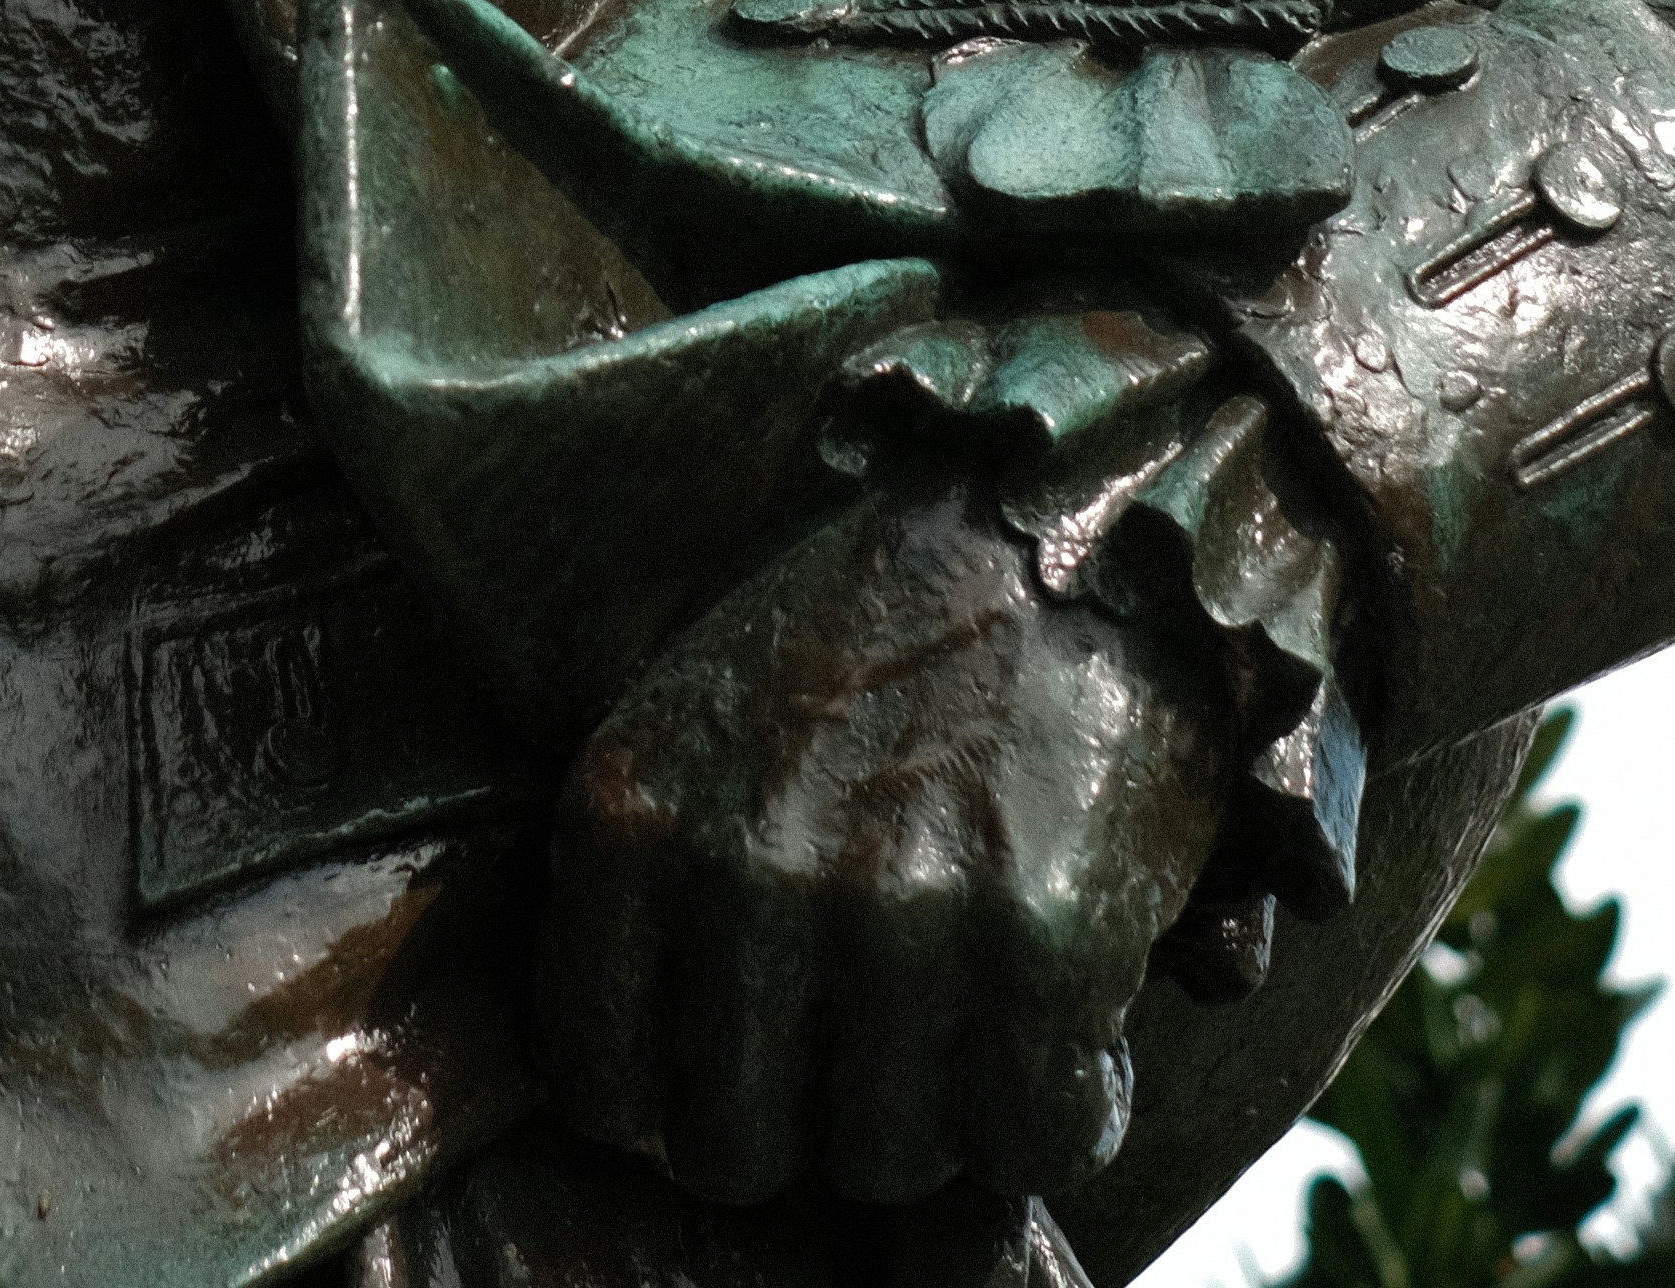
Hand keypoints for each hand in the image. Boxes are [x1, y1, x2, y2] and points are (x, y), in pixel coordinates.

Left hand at [542, 477, 1229, 1208]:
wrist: (1074, 514)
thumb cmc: (879, 633)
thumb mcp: (698, 715)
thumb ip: (654, 887)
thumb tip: (640, 1113)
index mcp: (628, 815)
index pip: (599, 1083)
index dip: (680, 1099)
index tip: (751, 1060)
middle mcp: (740, 872)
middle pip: (736, 1148)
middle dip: (807, 1120)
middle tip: (872, 1049)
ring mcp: (890, 913)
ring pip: (882, 1160)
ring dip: (937, 1122)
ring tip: (974, 1026)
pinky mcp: (1038, 942)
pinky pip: (1029, 1140)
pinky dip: (1057, 1118)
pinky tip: (1068, 1036)